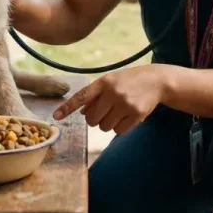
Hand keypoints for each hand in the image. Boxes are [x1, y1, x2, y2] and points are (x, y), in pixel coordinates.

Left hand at [52, 65, 168, 134]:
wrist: (157, 81)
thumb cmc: (129, 81)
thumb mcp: (111, 81)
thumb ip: (96, 95)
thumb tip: (82, 113)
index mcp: (104, 82)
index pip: (82, 96)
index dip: (67, 107)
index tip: (55, 117)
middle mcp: (113, 92)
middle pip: (92, 119)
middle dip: (95, 119)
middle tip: (105, 112)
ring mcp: (125, 104)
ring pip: (104, 127)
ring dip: (108, 123)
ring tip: (118, 112)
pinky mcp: (136, 114)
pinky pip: (118, 131)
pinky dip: (120, 127)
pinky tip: (127, 116)